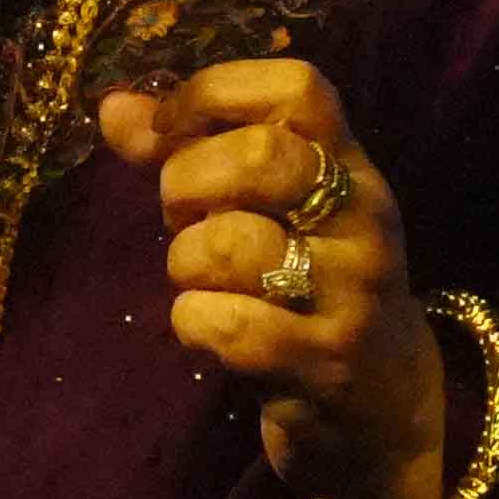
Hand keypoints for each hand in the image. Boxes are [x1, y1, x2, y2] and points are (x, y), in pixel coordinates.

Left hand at [101, 58, 450, 498]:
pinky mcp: (324, 364)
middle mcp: (362, 218)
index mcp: (349, 166)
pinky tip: (212, 331)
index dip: (215, 92)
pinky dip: (195, 324)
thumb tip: (113, 107)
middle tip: (182, 217)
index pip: (299, 89)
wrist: (386, 409)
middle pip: (260, 157)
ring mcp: (350, 292)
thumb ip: (189, 152)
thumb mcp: (270, 212)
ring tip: (202, 281)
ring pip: (230, 244)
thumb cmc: (309, 289)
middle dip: (187, 183)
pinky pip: (228, 325)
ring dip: (186, 263)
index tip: (169, 127)